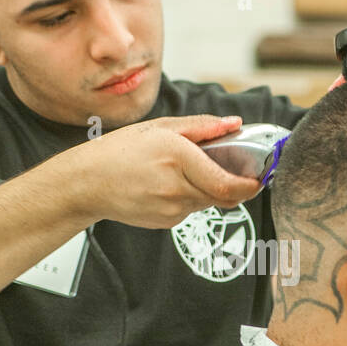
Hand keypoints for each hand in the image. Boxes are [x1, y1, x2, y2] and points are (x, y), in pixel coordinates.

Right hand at [71, 114, 261, 228]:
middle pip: (223, 195)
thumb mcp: (161, 127)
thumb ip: (202, 127)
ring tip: (185, 171)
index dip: (249, 185)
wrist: (87, 183)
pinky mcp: (166, 223)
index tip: (259, 179)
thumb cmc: (121, 151)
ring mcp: (171, 210)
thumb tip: (235, 123)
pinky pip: (190, 209)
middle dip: (233, 184)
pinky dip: (190, 196)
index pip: (227, 183)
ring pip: (207, 202)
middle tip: (231, 168)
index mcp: (177, 157)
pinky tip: (168, 184)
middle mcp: (176, 188)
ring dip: (208, 188)